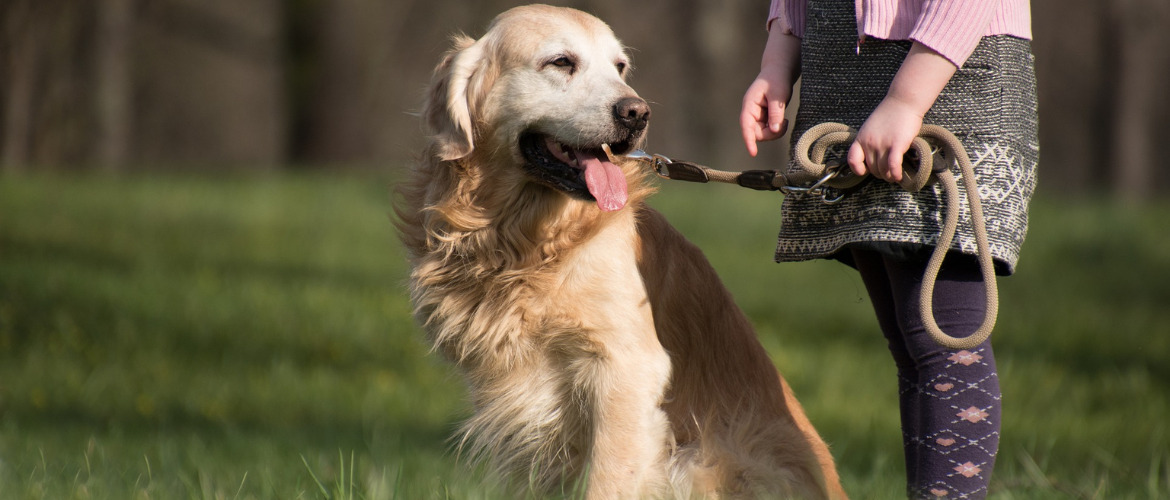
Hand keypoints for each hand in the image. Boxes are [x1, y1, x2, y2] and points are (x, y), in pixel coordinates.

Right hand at [740, 28, 800, 156]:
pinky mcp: (764, 118)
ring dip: (775, 132)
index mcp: (749, 104)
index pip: (746, 126)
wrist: (779, 71)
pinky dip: (777, 129)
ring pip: (763, 134)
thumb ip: (776, 112)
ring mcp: (757, 116)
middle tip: (785, 123)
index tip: (753, 153)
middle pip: (756, 133)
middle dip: (770, 133)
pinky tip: (784, 120)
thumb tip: (775, 129)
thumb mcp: (778, 94)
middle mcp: (751, 112)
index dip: (749, 140)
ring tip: (785, 121)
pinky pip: (769, 130)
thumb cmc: (777, 79)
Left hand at [847, 42, 957, 182]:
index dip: (858, 169)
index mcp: (861, 138)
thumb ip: (869, 141)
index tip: (866, 170)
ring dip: (889, 176)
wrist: (903, 101)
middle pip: (872, 169)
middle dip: (880, 174)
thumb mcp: (871, 127)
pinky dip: (895, 174)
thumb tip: (872, 157)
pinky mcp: (896, 145)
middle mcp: (869, 143)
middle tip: (888, 173)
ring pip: (883, 170)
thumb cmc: (889, 114)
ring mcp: (882, 144)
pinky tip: (899, 177)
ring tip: (894, 176)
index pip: (852, 160)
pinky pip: (893, 166)